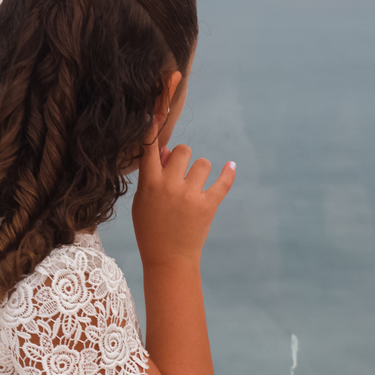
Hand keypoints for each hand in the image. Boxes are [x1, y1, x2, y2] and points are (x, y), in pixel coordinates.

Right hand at [131, 131, 234, 268]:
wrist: (168, 259)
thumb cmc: (151, 229)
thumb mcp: (143, 203)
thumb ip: (152, 176)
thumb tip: (168, 151)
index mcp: (149, 184)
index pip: (150, 149)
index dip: (153, 131)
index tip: (156, 115)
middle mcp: (170, 185)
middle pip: (183, 150)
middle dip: (183, 157)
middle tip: (181, 173)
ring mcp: (190, 195)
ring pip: (202, 163)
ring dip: (200, 171)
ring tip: (194, 186)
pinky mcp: (208, 206)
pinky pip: (223, 183)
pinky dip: (228, 174)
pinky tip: (231, 167)